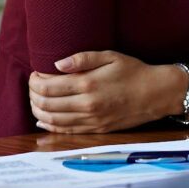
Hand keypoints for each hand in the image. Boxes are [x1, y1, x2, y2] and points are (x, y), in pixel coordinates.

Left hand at [28, 50, 184, 133]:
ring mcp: (91, 120)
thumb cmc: (134, 71)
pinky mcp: (96, 129)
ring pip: (53, 120)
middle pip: (46, 104)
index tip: (34, 73)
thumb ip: (82, 59)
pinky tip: (44, 120)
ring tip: (35, 101)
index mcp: (88, 84)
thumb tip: (56, 63)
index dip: (35, 81)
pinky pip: (66, 131)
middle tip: (32, 86)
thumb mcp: (110, 56)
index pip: (48, 86)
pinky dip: (50, 126)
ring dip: (38, 111)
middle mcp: (86, 105)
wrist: (156, 94)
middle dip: (33, 95)